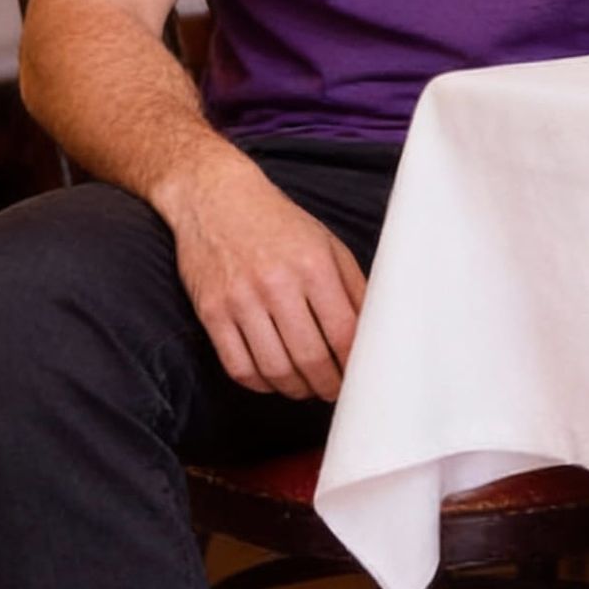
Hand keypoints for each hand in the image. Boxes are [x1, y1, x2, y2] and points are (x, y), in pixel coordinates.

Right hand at [159, 147, 366, 400]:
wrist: (214, 198)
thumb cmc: (278, 224)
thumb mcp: (327, 245)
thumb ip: (355, 289)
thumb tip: (377, 335)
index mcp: (313, 265)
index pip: (344, 334)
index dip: (355, 366)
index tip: (360, 378)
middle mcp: (277, 283)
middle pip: (310, 358)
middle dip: (328, 385)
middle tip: (334, 390)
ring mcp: (240, 299)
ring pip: (275, 369)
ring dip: (296, 389)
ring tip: (307, 387)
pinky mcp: (211, 312)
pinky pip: (238, 366)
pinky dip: (260, 383)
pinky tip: (273, 378)